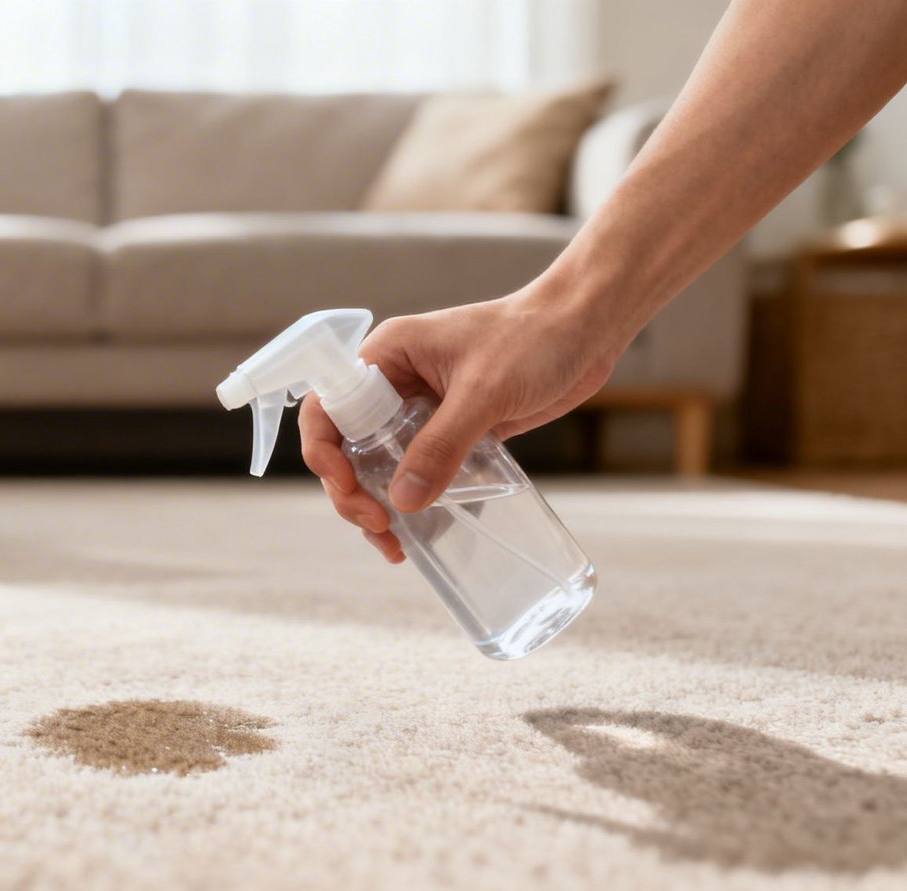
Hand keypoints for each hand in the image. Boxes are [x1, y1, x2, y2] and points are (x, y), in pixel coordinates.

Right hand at [300, 291, 620, 562]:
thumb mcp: (483, 392)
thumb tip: (402, 501)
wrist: (586, 327)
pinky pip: (421, 471)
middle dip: (353, 492)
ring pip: (381, 465)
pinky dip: (417, 501)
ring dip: (381, 505)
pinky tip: (425, 532)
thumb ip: (441, 444)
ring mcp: (423, 410)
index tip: (347, 488)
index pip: (328, 407)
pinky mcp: (453, 430)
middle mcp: (394, 384)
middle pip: (348, 446)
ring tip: (395, 545)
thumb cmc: (534, 337)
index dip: (324, 452)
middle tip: (379, 526)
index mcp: (386, 357)